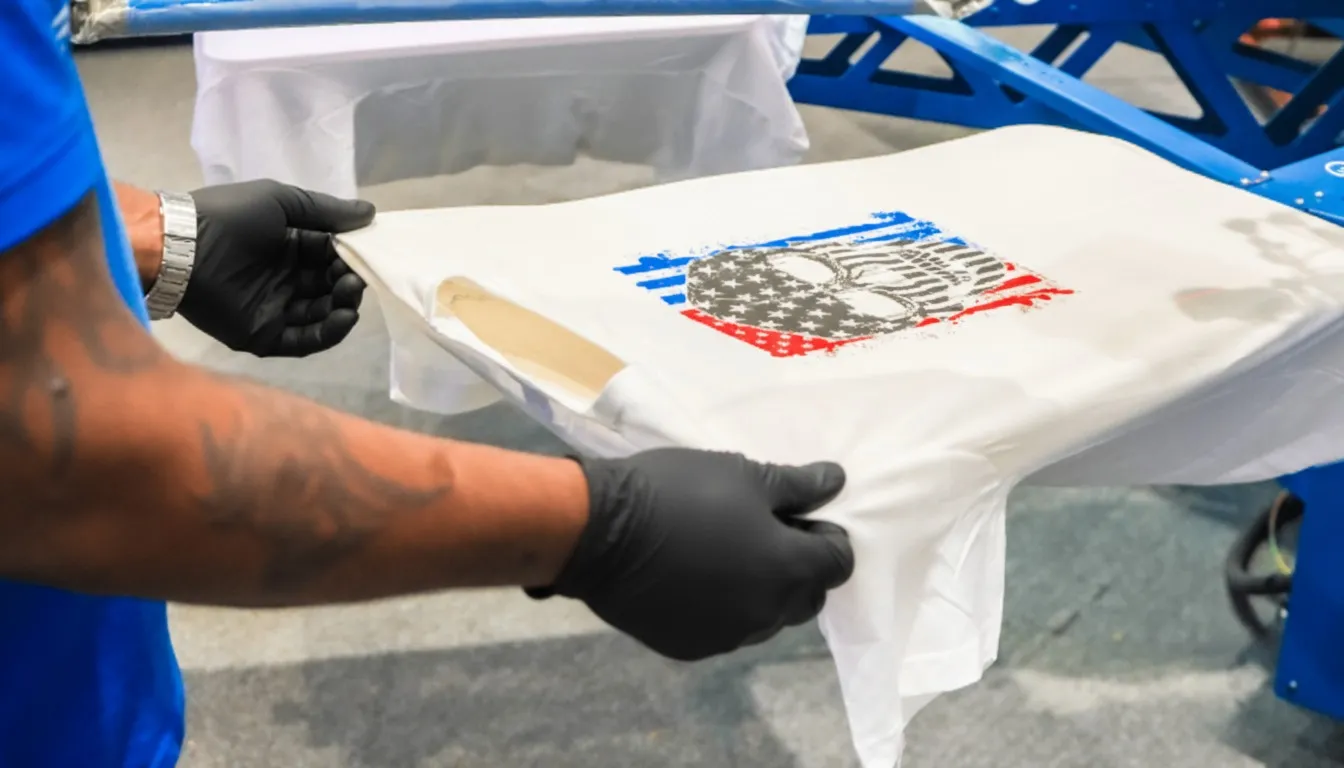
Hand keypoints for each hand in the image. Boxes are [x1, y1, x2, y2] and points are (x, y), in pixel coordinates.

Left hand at [183, 180, 375, 356]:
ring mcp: (275, 309)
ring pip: (322, 315)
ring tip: (352, 294)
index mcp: (288, 247)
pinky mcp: (263, 334)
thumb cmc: (231, 216)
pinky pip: (304, 341)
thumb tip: (370, 215)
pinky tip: (344, 317)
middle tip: (357, 277)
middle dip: (349, 283)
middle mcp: (284, 279)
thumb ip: (327, 211)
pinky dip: (329, 333)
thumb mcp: (282, 201)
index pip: (330, 257)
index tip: (366, 253)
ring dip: (343, 306)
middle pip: (330, 288)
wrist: (182, 245)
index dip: (350, 257)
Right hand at [534, 449, 854, 660]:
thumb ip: (797, 485)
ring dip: (763, 590)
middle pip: (807, 596)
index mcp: (788, 570)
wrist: (601, 531)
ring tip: (728, 554)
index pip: (838, 562)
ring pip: (767, 617)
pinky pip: (726, 629)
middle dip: (801, 567)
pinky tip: (697, 578)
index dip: (827, 536)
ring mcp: (728, 636)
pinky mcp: (691, 647)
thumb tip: (836, 481)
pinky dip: (724, 606)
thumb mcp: (743, 475)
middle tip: (767, 532)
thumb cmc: (678, 493)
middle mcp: (766, 613)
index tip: (800, 515)